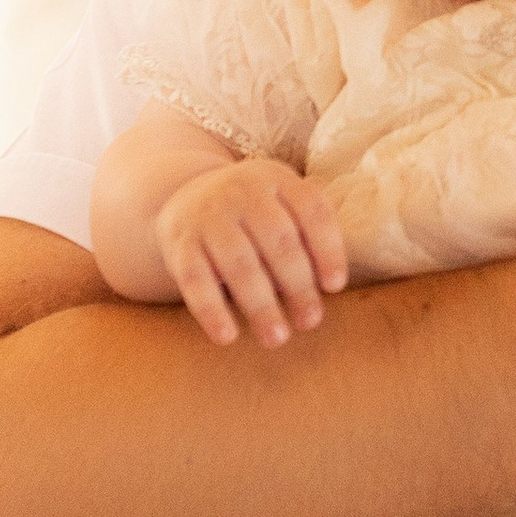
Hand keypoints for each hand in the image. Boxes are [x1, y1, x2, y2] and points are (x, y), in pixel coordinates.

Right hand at [155, 158, 346, 349]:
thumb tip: (329, 285)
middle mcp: (241, 191)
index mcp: (277, 179)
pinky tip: (227, 336)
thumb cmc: (254, 214)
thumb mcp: (282, 204)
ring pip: (239, 264)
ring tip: (277, 338)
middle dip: (298, 285)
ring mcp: (208, 216)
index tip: (335, 287)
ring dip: (261, 305)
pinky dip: (211, 310)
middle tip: (310, 322)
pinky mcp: (180, 243)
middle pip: (278, 241)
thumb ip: (309, 234)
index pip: (311, 208)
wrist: (186, 197)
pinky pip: (195, 280)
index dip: (327, 248)